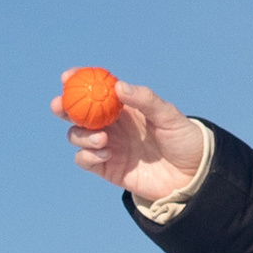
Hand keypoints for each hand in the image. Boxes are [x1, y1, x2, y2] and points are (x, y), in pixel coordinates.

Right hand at [51, 76, 206, 206]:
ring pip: (77, 135)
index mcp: (124, 107)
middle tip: (59, 106)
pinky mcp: (108, 168)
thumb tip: (118, 87)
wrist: (193, 176)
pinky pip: (84, 160)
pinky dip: (87, 155)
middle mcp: (112, 125)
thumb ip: (145, 100)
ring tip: (103, 140)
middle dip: (63, 107)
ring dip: (81, 135)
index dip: (78, 81)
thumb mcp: (169, 116)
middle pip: (77, 112)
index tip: (67, 77)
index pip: (96, 90)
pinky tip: (106, 153)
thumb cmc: (184, 140)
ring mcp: (108, 146)